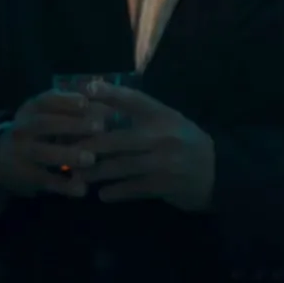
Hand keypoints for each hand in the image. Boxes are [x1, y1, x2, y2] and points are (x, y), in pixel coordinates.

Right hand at [0, 89, 109, 198]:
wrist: (1, 157)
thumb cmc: (35, 130)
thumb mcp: (43, 113)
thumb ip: (67, 106)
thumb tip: (102, 99)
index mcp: (30, 110)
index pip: (45, 101)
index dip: (65, 100)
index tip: (86, 101)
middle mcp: (22, 129)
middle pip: (44, 124)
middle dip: (71, 125)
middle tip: (99, 127)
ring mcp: (22, 153)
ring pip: (42, 152)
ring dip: (67, 154)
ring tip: (91, 159)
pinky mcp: (26, 175)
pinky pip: (45, 180)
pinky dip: (64, 186)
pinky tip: (82, 189)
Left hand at [75, 84, 214, 210]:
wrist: (218, 174)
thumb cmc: (183, 142)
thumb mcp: (167, 121)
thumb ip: (138, 113)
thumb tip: (95, 100)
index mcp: (162, 115)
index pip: (133, 99)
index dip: (109, 92)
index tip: (85, 88)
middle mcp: (163, 135)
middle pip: (116, 139)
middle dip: (87, 145)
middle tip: (64, 150)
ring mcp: (165, 161)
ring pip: (121, 166)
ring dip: (95, 172)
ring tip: (76, 175)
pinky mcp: (166, 185)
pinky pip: (134, 188)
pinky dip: (115, 192)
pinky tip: (101, 194)